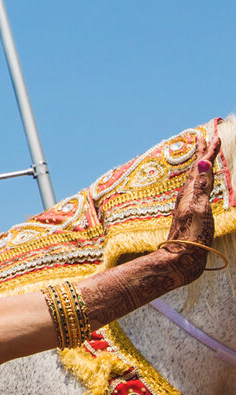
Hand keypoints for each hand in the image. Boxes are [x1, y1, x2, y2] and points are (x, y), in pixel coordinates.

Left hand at [161, 136, 220, 284]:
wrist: (182, 257)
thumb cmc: (191, 235)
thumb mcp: (197, 208)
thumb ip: (200, 185)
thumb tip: (200, 162)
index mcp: (190, 191)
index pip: (201, 166)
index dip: (208, 152)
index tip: (212, 137)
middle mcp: (188, 196)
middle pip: (196, 170)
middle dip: (202, 154)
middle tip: (204, 139)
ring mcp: (189, 205)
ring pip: (196, 179)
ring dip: (201, 166)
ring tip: (202, 157)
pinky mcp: (191, 215)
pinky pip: (198, 192)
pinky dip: (201, 182)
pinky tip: (199, 186)